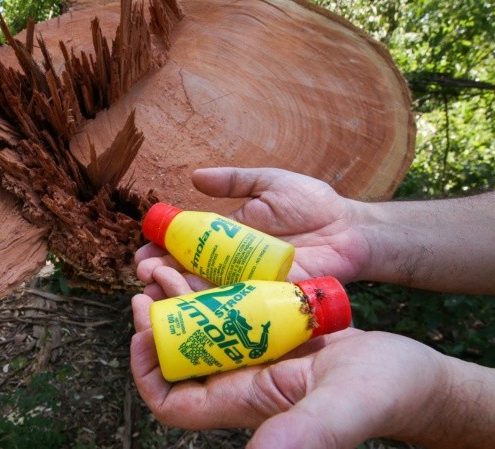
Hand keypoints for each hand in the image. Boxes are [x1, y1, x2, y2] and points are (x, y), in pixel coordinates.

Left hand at [130, 266, 473, 447]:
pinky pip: (227, 309)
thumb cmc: (386, 394)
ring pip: (198, 327)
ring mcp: (254, 355)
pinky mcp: (270, 332)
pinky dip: (210, 286)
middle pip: (178, 355)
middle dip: (157, 319)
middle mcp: (239, 380)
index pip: (172, 401)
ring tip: (167, 262)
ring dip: (178, 296)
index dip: (147, 370)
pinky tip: (204, 260)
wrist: (412, 375)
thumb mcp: (343, 408)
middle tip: (150, 277)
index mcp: (243, 401)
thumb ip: (303, 433)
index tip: (142, 329)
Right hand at [137, 167, 370, 290]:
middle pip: (187, 271)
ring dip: (177, 292)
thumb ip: (235, 181)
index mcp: (227, 235)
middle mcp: (231, 262)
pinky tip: (188, 303)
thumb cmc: (314, 204)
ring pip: (204, 291)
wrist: (351, 230)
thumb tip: (195, 177)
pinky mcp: (264, 297)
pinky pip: (232, 303)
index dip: (162, 247)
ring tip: (155, 289)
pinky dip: (209, 305)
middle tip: (143, 272)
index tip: (143, 248)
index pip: (186, 244)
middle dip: (161, 273)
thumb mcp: (270, 183)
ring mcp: (246, 281)